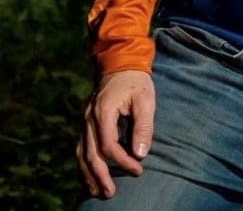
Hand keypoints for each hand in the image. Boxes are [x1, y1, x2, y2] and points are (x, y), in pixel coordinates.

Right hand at [76, 70, 153, 198]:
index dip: (123, 161)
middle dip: (100, 176)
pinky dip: (84, 164)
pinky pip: (81, 148)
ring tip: (98, 191)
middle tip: (111, 193)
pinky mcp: (85, 123)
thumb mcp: (146, 100)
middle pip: (90, 154)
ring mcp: (83, 121)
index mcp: (103, 112)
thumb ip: (144, 126)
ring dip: (88, 174)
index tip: (138, 170)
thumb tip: (140, 154)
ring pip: (81, 154)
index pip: (109, 145)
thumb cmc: (136, 82)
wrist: (120, 64)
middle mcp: (88, 119)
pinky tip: (90, 176)